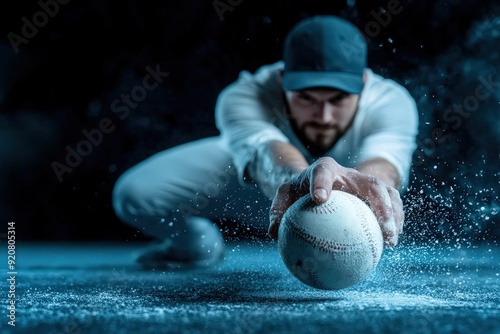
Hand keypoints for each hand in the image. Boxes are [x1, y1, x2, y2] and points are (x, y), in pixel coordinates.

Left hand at [268, 157, 403, 245]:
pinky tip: (388, 245)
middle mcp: (349, 173)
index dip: (322, 183)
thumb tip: (273, 232)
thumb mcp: (283, 197)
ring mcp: (365, 182)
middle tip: (382, 229)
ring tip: (391, 241)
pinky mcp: (375, 193)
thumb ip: (277, 211)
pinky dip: (394, 222)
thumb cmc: (298, 192)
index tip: (319, 199)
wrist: (315, 184)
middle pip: (370, 183)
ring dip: (394, 216)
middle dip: (380, 204)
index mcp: (324, 169)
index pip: (323, 171)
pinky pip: (391, 206)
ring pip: (388, 193)